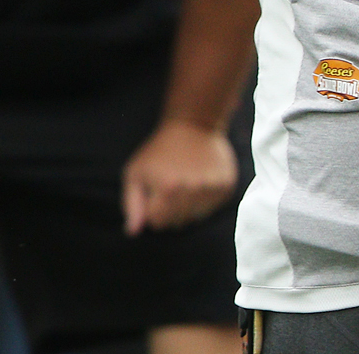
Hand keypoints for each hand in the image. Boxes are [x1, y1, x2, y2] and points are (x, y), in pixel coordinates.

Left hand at [122, 119, 236, 234]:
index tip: (156, 192)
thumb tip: (133, 232)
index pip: (158, 223)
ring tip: (187, 183)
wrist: (194, 125)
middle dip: (171, 210)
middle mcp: (193, 190)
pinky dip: (204, 201)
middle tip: (172, 186)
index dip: (153, 210)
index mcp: (168, 189)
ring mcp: (213, 188)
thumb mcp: (135, 172)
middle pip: (178, 222)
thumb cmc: (159, 150)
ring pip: (196, 217)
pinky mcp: (227, 186)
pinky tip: (200, 182)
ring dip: (188, 206)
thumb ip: (132, 205)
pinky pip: (212, 208)